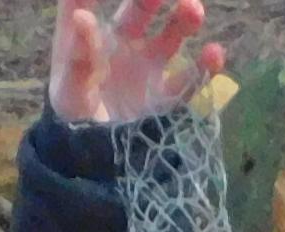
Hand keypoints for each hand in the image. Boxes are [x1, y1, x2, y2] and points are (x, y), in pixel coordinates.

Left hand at [53, 0, 214, 122]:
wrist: (93, 162)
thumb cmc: (75, 117)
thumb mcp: (68, 89)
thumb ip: (78, 55)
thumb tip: (84, 17)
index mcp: (94, 37)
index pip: (94, 0)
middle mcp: (125, 45)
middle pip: (141, 9)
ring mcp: (149, 69)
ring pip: (171, 35)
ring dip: (184, 19)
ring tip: (194, 9)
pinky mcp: (168, 97)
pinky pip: (191, 77)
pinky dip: (205, 66)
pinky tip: (215, 53)